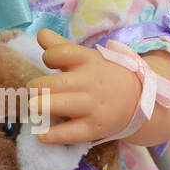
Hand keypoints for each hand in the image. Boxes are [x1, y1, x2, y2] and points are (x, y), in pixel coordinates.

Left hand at [27, 29, 138, 144]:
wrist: (138, 99)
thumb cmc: (102, 75)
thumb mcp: (86, 57)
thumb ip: (60, 46)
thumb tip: (40, 34)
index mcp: (87, 61)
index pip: (63, 53)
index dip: (50, 56)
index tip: (49, 61)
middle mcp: (89, 83)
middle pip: (58, 83)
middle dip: (38, 86)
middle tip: (31, 90)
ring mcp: (92, 107)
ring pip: (63, 105)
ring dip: (43, 105)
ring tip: (33, 107)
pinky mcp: (93, 128)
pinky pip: (71, 133)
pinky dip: (53, 135)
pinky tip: (41, 135)